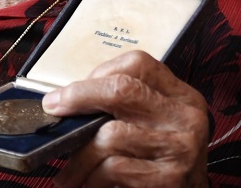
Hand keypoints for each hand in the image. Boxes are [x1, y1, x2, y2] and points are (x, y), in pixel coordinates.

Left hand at [42, 50, 208, 187]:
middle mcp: (185, 117)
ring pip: (110, 135)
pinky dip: (93, 177)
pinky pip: (114, 167)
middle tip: (54, 109)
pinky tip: (90, 183)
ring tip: (70, 171)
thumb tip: (67, 99)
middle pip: (121, 90)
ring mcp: (180, 147)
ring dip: (80, 156)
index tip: (72, 90)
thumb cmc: (161, 163)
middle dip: (79, 97)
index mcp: (181, 96)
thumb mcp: (153, 125)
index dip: (98, 73)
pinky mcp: (170, 177)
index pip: (137, 64)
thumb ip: (123, 107)